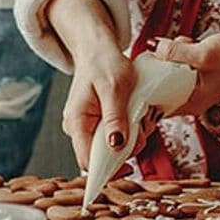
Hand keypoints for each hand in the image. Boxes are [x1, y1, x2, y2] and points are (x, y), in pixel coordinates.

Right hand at [60, 44, 136, 169]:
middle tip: (142, 126)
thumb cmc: (104, 63)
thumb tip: (116, 147)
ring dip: (130, 139)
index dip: (108, 170)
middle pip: (102, 158)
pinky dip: (128, 131)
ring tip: (140, 116)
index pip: (88, 161)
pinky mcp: (97, 123)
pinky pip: (114, 137)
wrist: (98, 49)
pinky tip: (135, 116)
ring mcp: (87, 127)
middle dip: (126, 149)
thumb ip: (115, 117)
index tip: (130, 167)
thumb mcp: (115, 87)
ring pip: (111, 148)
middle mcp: (78, 128)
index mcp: (77, 122)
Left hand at [152, 32, 219, 119]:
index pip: (157, 106)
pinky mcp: (201, 71)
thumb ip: (175, 53)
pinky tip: (191, 42)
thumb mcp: (203, 54)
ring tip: (186, 44)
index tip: (139, 71)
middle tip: (164, 50)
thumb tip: (153, 48)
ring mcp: (197, 84)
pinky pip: (181, 62)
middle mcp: (193, 97)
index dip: (146, 89)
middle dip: (159, 66)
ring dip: (171, 54)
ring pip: (169, 71)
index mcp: (192, 102)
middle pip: (160, 86)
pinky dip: (182, 50)